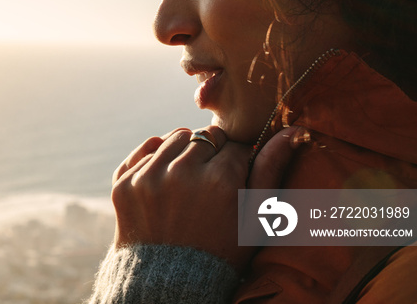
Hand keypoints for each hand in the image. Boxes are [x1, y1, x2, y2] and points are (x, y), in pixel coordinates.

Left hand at [110, 125, 298, 270]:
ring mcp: (147, 178)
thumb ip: (271, 169)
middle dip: (212, 153)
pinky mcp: (123, 183)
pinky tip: (166, 177)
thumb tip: (293, 131)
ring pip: (174, 138)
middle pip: (204, 137)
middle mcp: (181, 173)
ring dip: (185, 151)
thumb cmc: (222, 252)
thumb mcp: (255, 218)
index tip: (234, 179)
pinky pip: (144, 150)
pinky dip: (156, 157)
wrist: (170, 284)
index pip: (235, 146)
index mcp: (219, 180)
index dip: (238, 162)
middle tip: (211, 180)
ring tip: (190, 178)